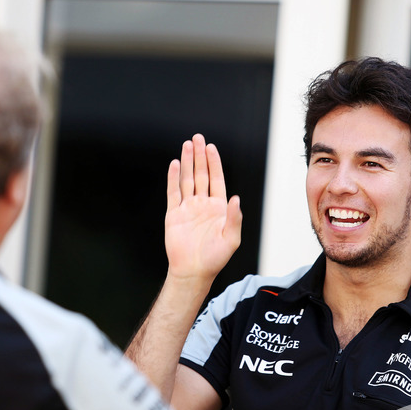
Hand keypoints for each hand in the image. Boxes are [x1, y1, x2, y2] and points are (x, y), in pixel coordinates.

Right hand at [165, 134, 241, 282]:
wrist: (192, 271)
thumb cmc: (214, 258)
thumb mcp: (231, 239)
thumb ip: (234, 218)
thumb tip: (237, 198)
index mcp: (218, 208)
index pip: (216, 179)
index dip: (214, 163)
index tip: (211, 148)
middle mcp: (202, 205)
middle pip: (200, 175)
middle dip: (200, 156)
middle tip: (198, 138)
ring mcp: (187, 208)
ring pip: (186, 180)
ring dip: (187, 162)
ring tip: (187, 145)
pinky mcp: (173, 215)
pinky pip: (173, 192)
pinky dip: (173, 178)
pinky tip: (174, 164)